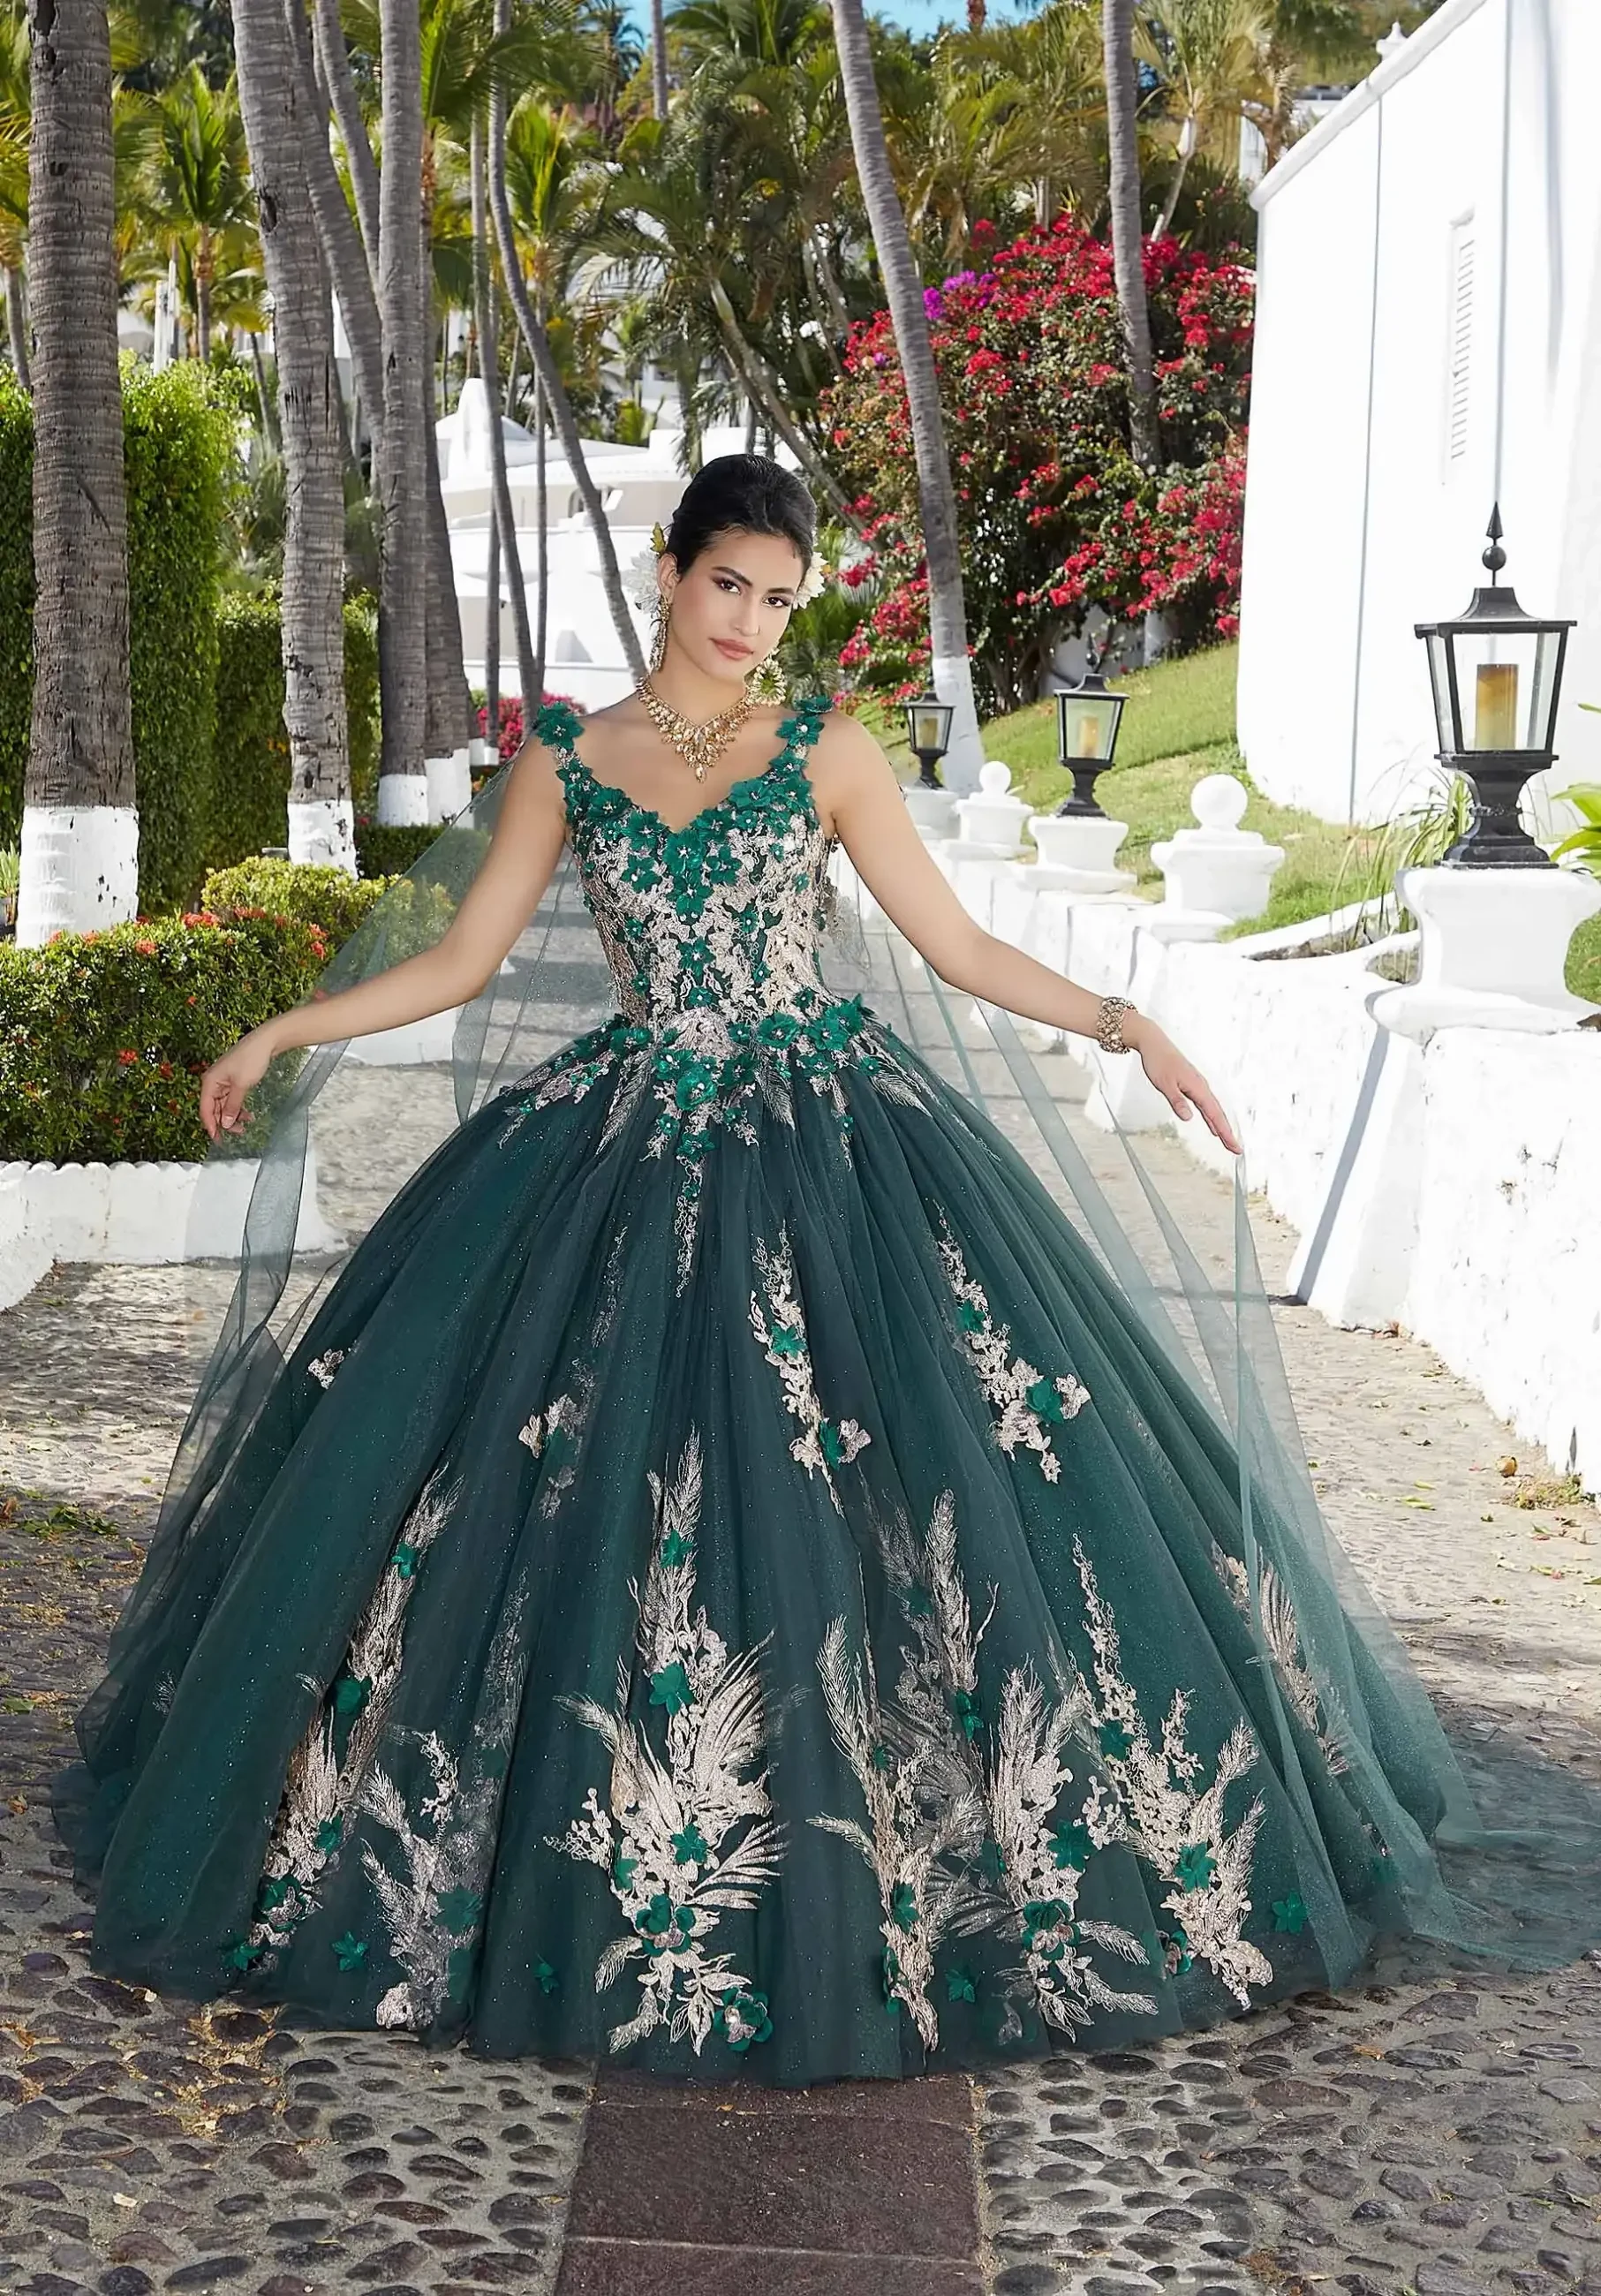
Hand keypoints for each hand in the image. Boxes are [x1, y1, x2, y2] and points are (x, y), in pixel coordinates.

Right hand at [199, 1029, 274, 1140]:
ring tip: (246, 1125)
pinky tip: (248, 1115)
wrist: (265, 1042)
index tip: (218, 1140)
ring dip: (233, 1116)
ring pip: (224, 1105)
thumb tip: (225, 1124)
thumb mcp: (241, 1086)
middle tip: (238, 1133)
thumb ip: (232, 1106)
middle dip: (225, 1122)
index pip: (205, 1109)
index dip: (211, 1126)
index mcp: (210, 1082)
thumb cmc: (251, 1059)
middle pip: (214, 1109)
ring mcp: (223, 1081)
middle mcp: (213, 1082)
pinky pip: (232, 1099)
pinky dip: (238, 1107)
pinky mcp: (233, 1080)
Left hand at [1127, 1017, 1241, 1155]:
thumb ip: (1177, 1101)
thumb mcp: (1164, 1084)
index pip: (1214, 1115)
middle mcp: (1202, 1086)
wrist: (1154, 1042)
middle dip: (1227, 1132)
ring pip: (1213, 1109)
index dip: (1225, 1132)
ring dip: (1221, 1125)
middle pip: (1218, 1114)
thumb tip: (1189, 1117)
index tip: (1234, 1147)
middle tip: (1236, 1149)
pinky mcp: (1192, 1085)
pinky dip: (1211, 1117)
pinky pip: (1206, 1104)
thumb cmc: (1158, 1061)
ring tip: (1227, 1141)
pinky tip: (1212, 1125)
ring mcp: (1198, 1085)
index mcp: (1197, 1087)